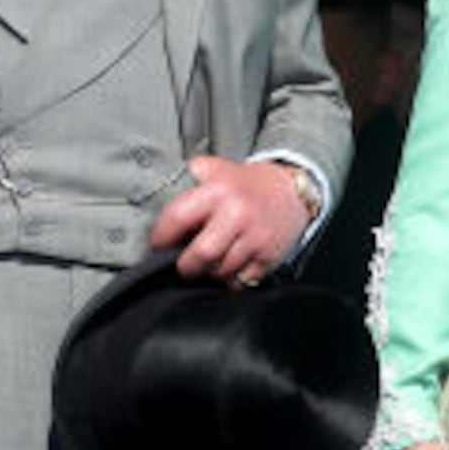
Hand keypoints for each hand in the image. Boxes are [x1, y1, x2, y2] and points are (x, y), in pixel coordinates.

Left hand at [151, 156, 307, 286]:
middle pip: (200, 255)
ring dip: (209, 272)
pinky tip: (229, 266)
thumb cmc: (248, 184)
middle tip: (184, 262)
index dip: (161, 236)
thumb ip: (189, 176)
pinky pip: (240, 281)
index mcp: (218, 191)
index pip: (177, 218)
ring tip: (209, 262)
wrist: (291, 190)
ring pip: (219, 271)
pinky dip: (230, 279)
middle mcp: (236, 215)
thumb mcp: (217, 168)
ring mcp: (254, 238)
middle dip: (186, 265)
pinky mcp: (267, 257)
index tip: (159, 244)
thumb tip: (157, 191)